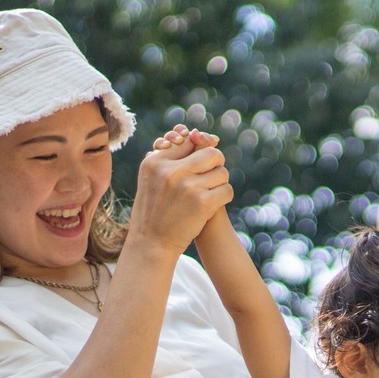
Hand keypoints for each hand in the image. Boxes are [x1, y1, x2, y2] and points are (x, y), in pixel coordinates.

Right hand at [127, 124, 231, 255]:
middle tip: (211, 176)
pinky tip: (213, 203)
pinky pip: (226, 190)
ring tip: (209, 193)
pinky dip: (223, 196)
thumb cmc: (154, 209)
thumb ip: (171, 158)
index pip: (189, 142)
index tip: (199, 163)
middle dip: (215, 164)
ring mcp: (187, 187)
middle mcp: (170, 171)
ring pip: (222, 172)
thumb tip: (198, 134)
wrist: (152, 243)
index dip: (199, 151)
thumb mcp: (152, 179)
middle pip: (211, 153)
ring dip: (219, 183)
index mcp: (155, 162)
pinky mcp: (202, 203)